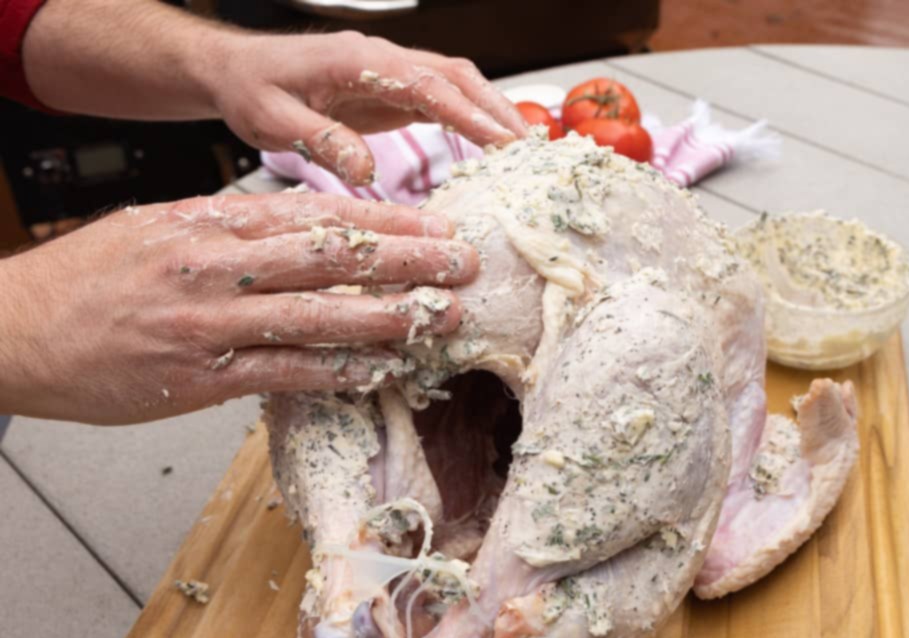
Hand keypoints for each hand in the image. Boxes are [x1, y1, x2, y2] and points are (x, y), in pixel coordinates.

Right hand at [0, 193, 478, 424]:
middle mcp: (215, 265)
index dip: (383, 219)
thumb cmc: (88, 281)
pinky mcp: (200, 375)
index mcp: (208, 223)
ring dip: (386, 316)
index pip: (314, 213)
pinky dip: (336, 371)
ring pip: (316, 314)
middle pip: (330, 255)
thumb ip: (232, 232)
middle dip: (405, 259)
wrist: (14, 329)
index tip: (433, 222)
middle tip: (462, 262)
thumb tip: (302, 232)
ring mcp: (209, 321)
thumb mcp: (160, 230)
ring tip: (439, 317)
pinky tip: (379, 370)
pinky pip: (283, 372)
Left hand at [208, 32, 528, 184]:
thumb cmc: (252, 90)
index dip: (469, 114)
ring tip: (524, 149)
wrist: (239, 71)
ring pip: (457, 83)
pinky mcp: (393, 88)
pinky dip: (474, 116)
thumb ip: (320, 141)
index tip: (502, 142)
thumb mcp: (272, 120)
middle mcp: (383, 59)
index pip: (428, 85)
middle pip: (457, 76)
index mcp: (358, 61)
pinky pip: (445, 97)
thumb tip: (365, 170)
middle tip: (531, 149)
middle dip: (497, 110)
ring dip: (492, 111)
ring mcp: (392, 71)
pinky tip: (493, 144)